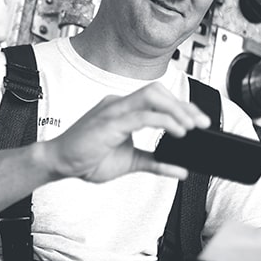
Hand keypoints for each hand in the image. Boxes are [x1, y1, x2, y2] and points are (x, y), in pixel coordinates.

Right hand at [38, 81, 210, 182]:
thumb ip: (155, 163)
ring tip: (191, 127)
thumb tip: (181, 169)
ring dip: (177, 110)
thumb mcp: (130, 162)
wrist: (59, 163)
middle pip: (158, 92)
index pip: (158, 99)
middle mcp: (119, 104)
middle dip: (184, 105)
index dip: (182, 108)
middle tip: (202, 123)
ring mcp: (113, 110)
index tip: (200, 122)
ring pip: (153, 97)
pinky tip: (177, 133)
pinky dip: (164, 122)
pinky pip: (142, 115)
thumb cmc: (86, 159)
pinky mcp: (109, 122)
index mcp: (122, 109)